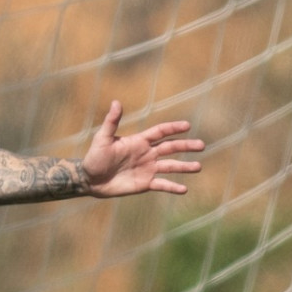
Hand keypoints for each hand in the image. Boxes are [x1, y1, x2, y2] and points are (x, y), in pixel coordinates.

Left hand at [81, 100, 204, 196]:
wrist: (90, 179)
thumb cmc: (94, 157)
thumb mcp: (102, 139)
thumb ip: (111, 122)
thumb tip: (116, 102)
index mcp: (139, 141)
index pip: (160, 132)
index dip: (173, 128)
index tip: (187, 125)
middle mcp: (147, 154)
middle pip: (171, 148)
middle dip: (186, 146)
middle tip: (201, 145)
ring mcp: (148, 168)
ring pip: (171, 166)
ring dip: (184, 166)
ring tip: (198, 166)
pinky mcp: (146, 183)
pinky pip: (162, 184)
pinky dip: (173, 187)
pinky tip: (184, 189)